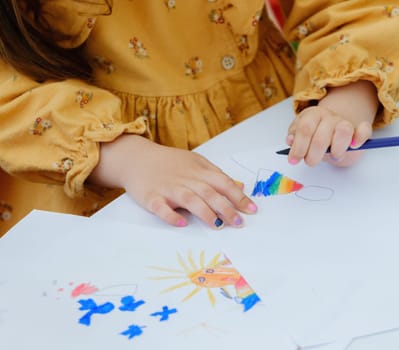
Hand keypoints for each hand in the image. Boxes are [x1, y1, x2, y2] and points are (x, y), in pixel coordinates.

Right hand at [90, 135, 256, 228]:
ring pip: (190, 199)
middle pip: (210, 193)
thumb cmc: (170, 163)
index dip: (239, 197)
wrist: (136, 158)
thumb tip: (239, 186)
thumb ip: (217, 175)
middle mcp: (186, 179)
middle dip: (226, 208)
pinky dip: (171, 215)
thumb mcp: (196, 163)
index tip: (252, 210)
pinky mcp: (151, 197)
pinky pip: (162, 207)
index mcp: (199, 170)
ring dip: (205, 212)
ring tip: (218, 225)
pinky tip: (182, 223)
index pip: (223, 183)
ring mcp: (168, 188)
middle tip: (238, 223)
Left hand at [286, 80, 378, 166]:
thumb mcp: (301, 135)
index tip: (294, 160)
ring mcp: (345, 122)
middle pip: (321, 136)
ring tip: (333, 156)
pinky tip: (354, 146)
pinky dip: (360, 138)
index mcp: (313, 115)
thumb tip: (290, 140)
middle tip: (311, 162)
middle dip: (313, 155)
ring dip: (337, 149)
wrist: (335, 131)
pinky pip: (364, 130)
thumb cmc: (315, 136)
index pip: (305, 128)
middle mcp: (330, 117)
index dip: (299, 146)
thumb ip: (294, 137)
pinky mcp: (359, 130)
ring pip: (344, 130)